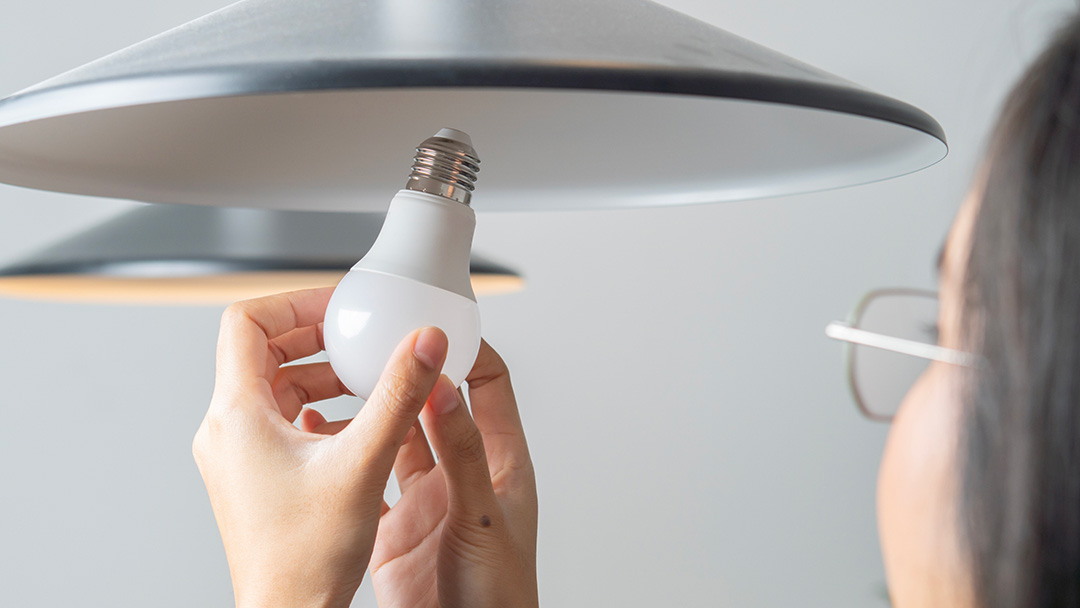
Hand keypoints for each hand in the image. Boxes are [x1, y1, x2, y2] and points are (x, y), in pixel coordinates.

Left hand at [192, 287, 450, 607]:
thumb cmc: (306, 559)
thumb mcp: (364, 462)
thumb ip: (399, 395)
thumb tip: (423, 344)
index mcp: (237, 416)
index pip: (246, 323)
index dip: (293, 304)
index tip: (336, 309)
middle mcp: (228, 431)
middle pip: (262, 352)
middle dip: (315, 339)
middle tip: (357, 336)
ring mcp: (239, 455)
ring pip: (275, 388)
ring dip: (320, 375)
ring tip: (366, 379)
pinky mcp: (255, 476)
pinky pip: (282, 421)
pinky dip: (318, 409)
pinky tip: (358, 424)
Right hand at [299, 341, 538, 607]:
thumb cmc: (499, 596)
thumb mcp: (480, 516)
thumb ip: (462, 453)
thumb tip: (444, 388)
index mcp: (499, 462)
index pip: (490, 384)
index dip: (467, 349)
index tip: (434, 322)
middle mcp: (462, 474)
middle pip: (436, 403)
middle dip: (409, 371)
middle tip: (376, 340)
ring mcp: (426, 500)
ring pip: (395, 437)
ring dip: (372, 410)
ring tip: (339, 378)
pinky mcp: (393, 529)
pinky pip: (366, 479)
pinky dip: (344, 455)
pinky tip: (319, 435)